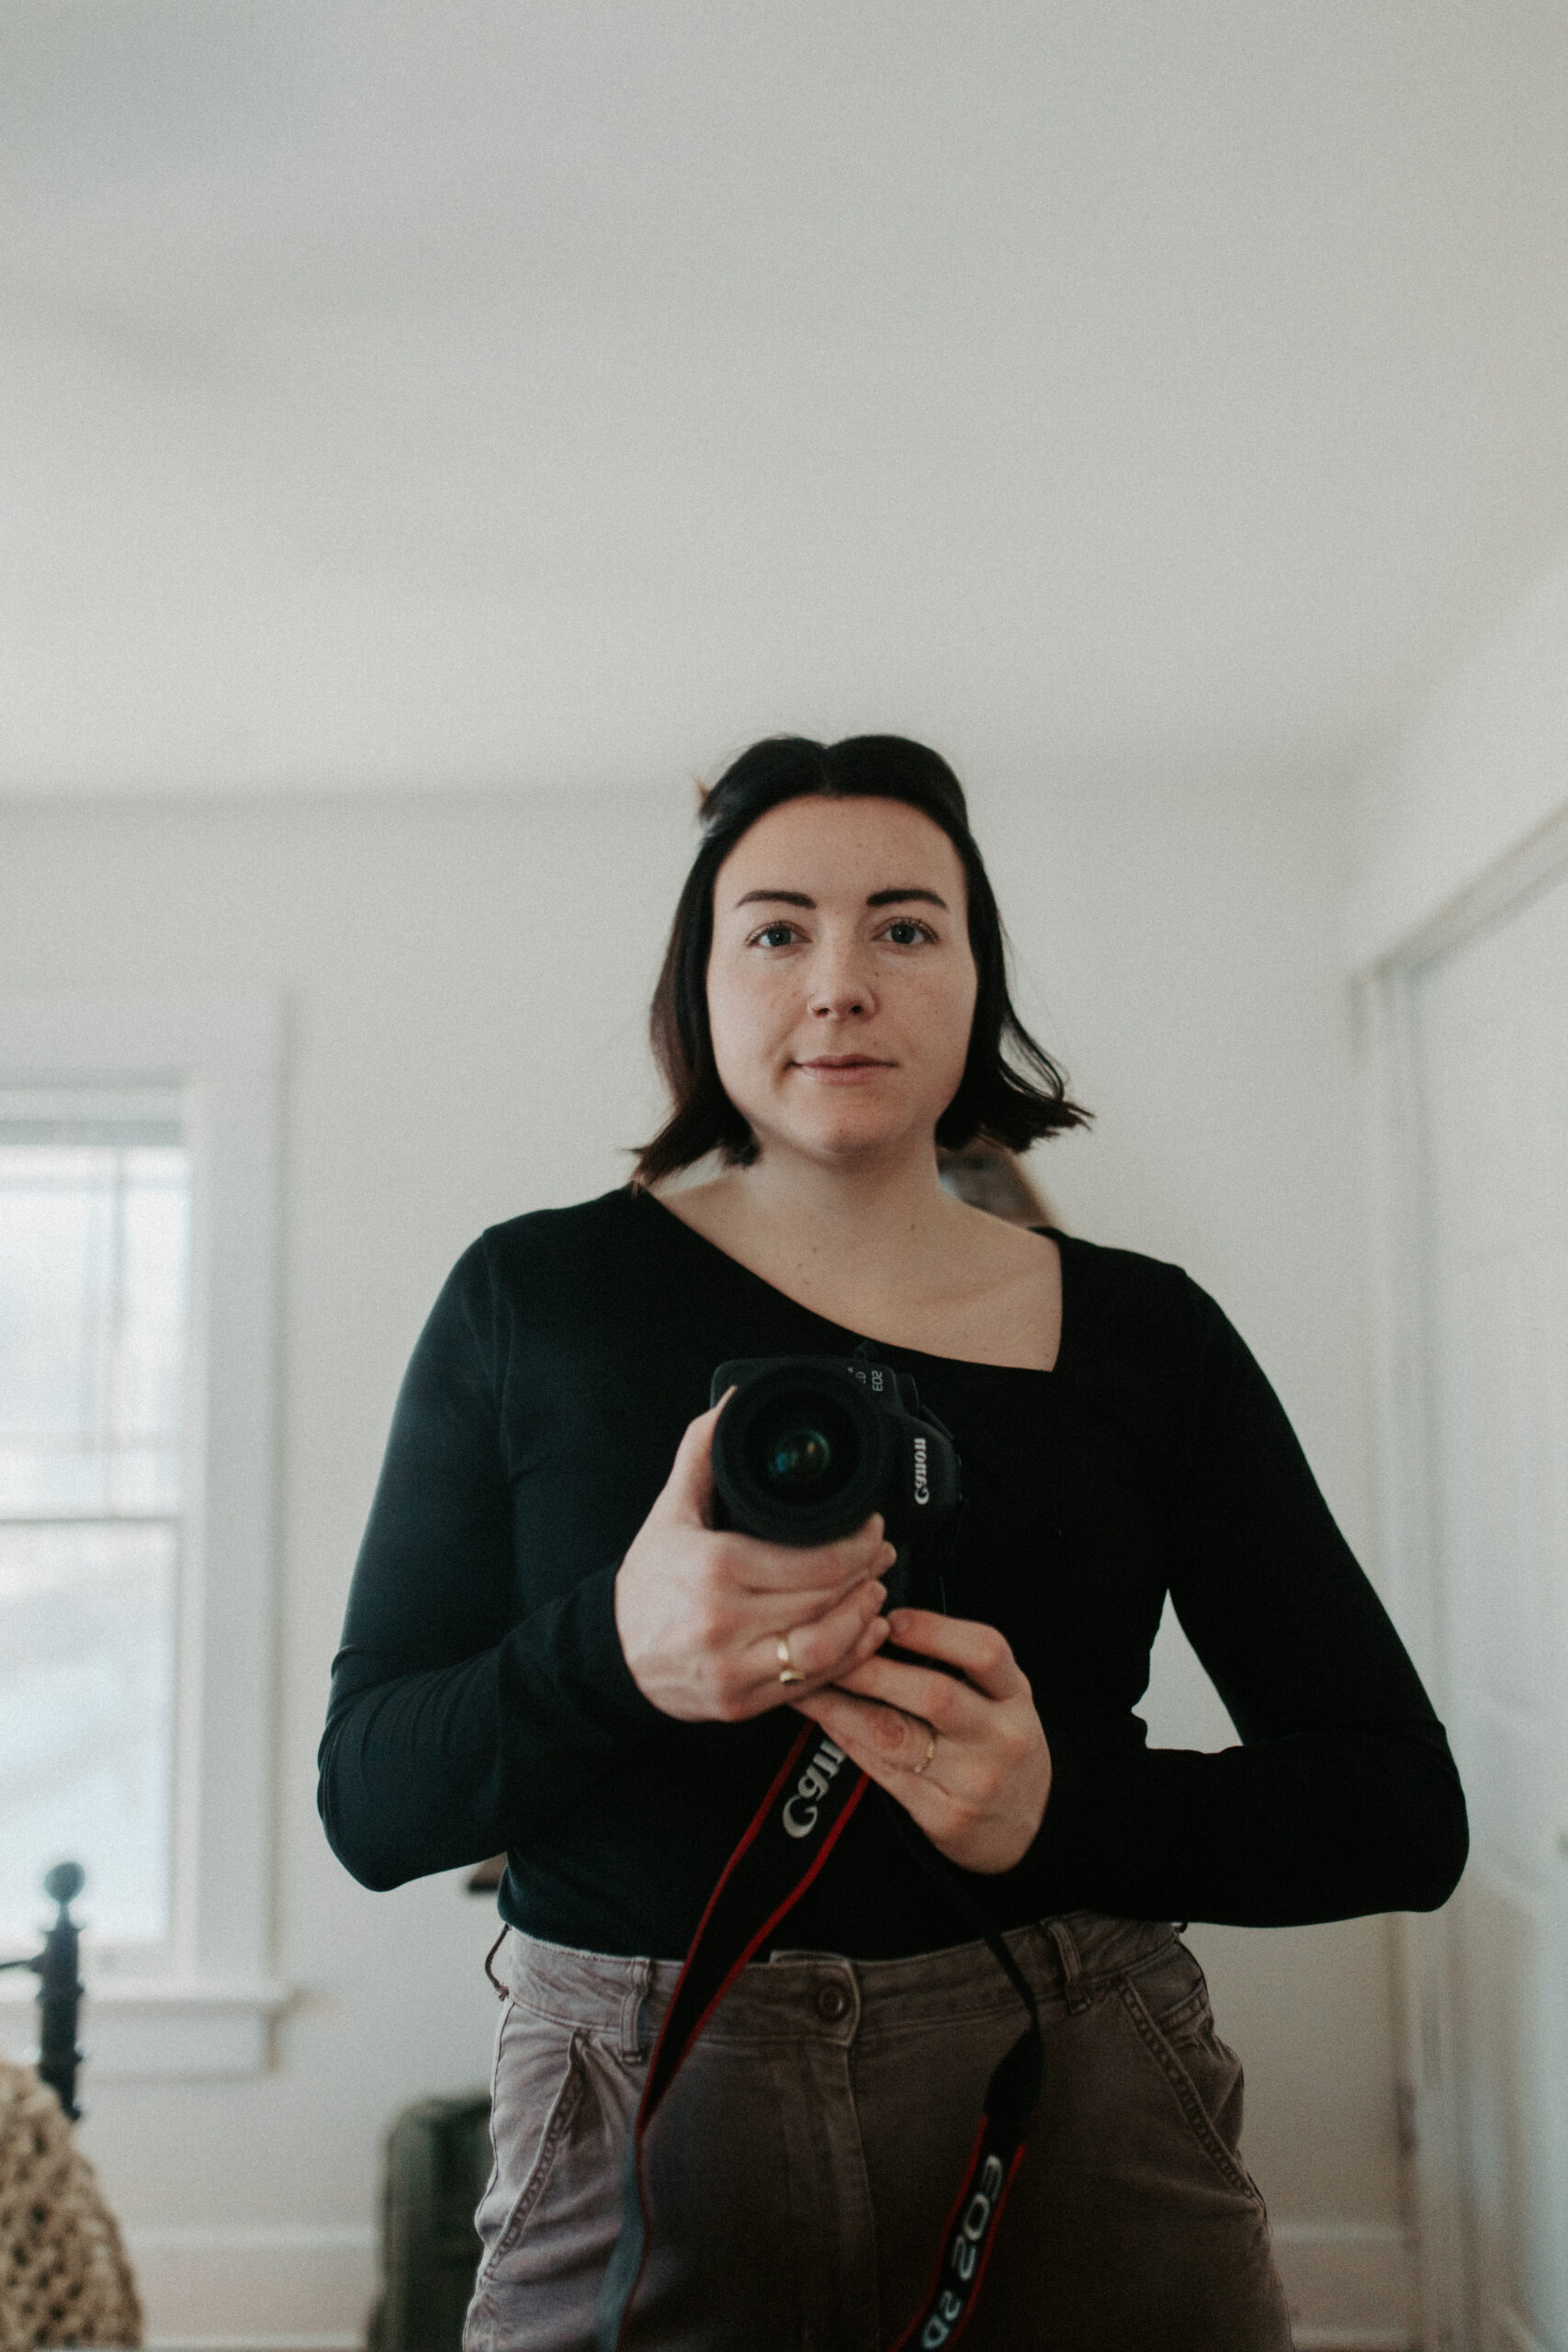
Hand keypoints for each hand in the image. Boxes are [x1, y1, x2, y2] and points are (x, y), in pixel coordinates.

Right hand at [614, 1397, 895, 1722]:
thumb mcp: (669, 1512)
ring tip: (875, 1592)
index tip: (871, 1526)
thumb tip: (732, 1404)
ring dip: (862, 1619)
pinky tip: (861, 1634)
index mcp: (713, 1568)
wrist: (611, 1654)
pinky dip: (846, 1659)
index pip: (812, 1560)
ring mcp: (733, 1668)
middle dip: (866, 1574)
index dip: (857, 1544)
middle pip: (825, 1600)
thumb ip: (702, 1453)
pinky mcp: (740, 1703)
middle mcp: (724, 1622)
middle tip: (881, 1554)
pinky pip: (809, 1685)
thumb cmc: (646, 1584)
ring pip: (824, 1648)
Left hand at [789, 1607, 1051, 1873]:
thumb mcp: (999, 1696)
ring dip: (842, 1706)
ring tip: (807, 1684)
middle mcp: (1000, 1736)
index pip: (985, 1652)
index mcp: (1014, 1696)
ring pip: (896, 1736)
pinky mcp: (945, 1817)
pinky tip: (826, 1721)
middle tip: (826, 1647)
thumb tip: (878, 1624)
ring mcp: (974, 1781)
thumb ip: (958, 1662)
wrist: (1026, 1826)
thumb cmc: (997, 1743)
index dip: (934, 1630)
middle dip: (871, 1668)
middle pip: (934, 1694)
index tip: (889, 1617)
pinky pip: (885, 1773)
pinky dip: (849, 1742)